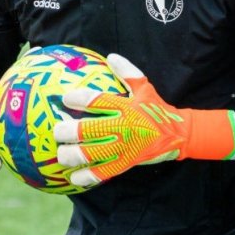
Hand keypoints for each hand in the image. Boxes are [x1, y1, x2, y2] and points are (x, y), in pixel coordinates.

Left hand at [53, 54, 234, 187]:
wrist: (178, 134)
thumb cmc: (156, 109)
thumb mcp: (145, 87)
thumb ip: (127, 72)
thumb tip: (110, 56)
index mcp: (126, 106)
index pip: (99, 101)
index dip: (80, 99)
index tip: (65, 98)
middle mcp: (124, 127)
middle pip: (90, 130)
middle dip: (69, 131)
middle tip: (57, 131)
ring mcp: (125, 147)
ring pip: (93, 153)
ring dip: (74, 155)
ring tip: (61, 155)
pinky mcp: (127, 163)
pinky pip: (104, 173)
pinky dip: (88, 176)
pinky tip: (75, 178)